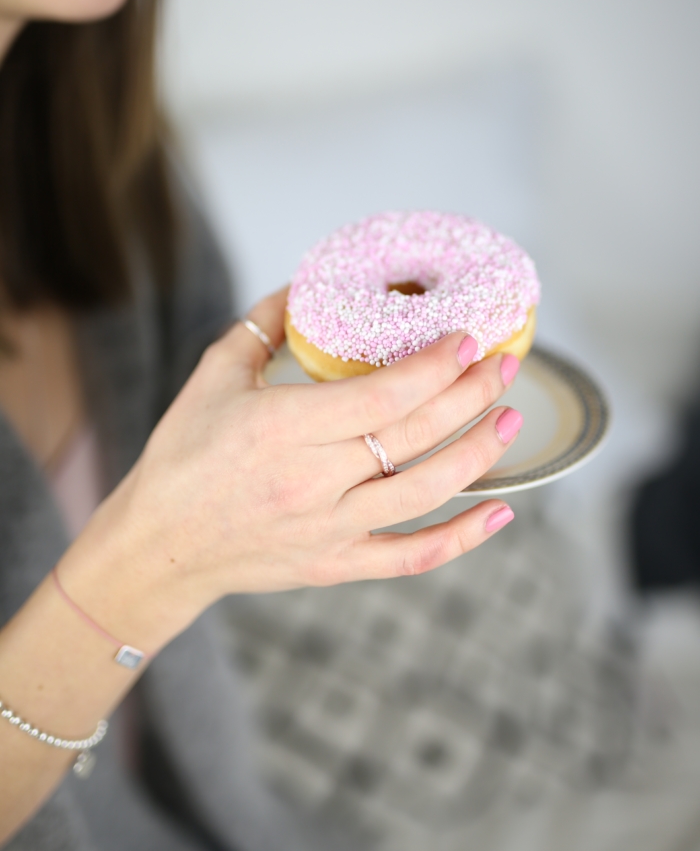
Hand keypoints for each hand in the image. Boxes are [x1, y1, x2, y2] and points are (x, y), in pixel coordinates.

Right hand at [63, 288, 521, 646]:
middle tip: (505, 363)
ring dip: (479, 453)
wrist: (159, 545)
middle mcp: (312, 482)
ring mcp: (329, 530)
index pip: (384, 396)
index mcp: (281, 429)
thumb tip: (307, 286)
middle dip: (471, 394)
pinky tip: (501, 513)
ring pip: (426, 492)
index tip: (468, 339)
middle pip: (415, 436)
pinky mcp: (336, 564)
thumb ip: (262, 326)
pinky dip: (463, 539)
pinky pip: (412, 557)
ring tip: (512, 418)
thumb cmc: (183, 456)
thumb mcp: (213, 377)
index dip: (436, 366)